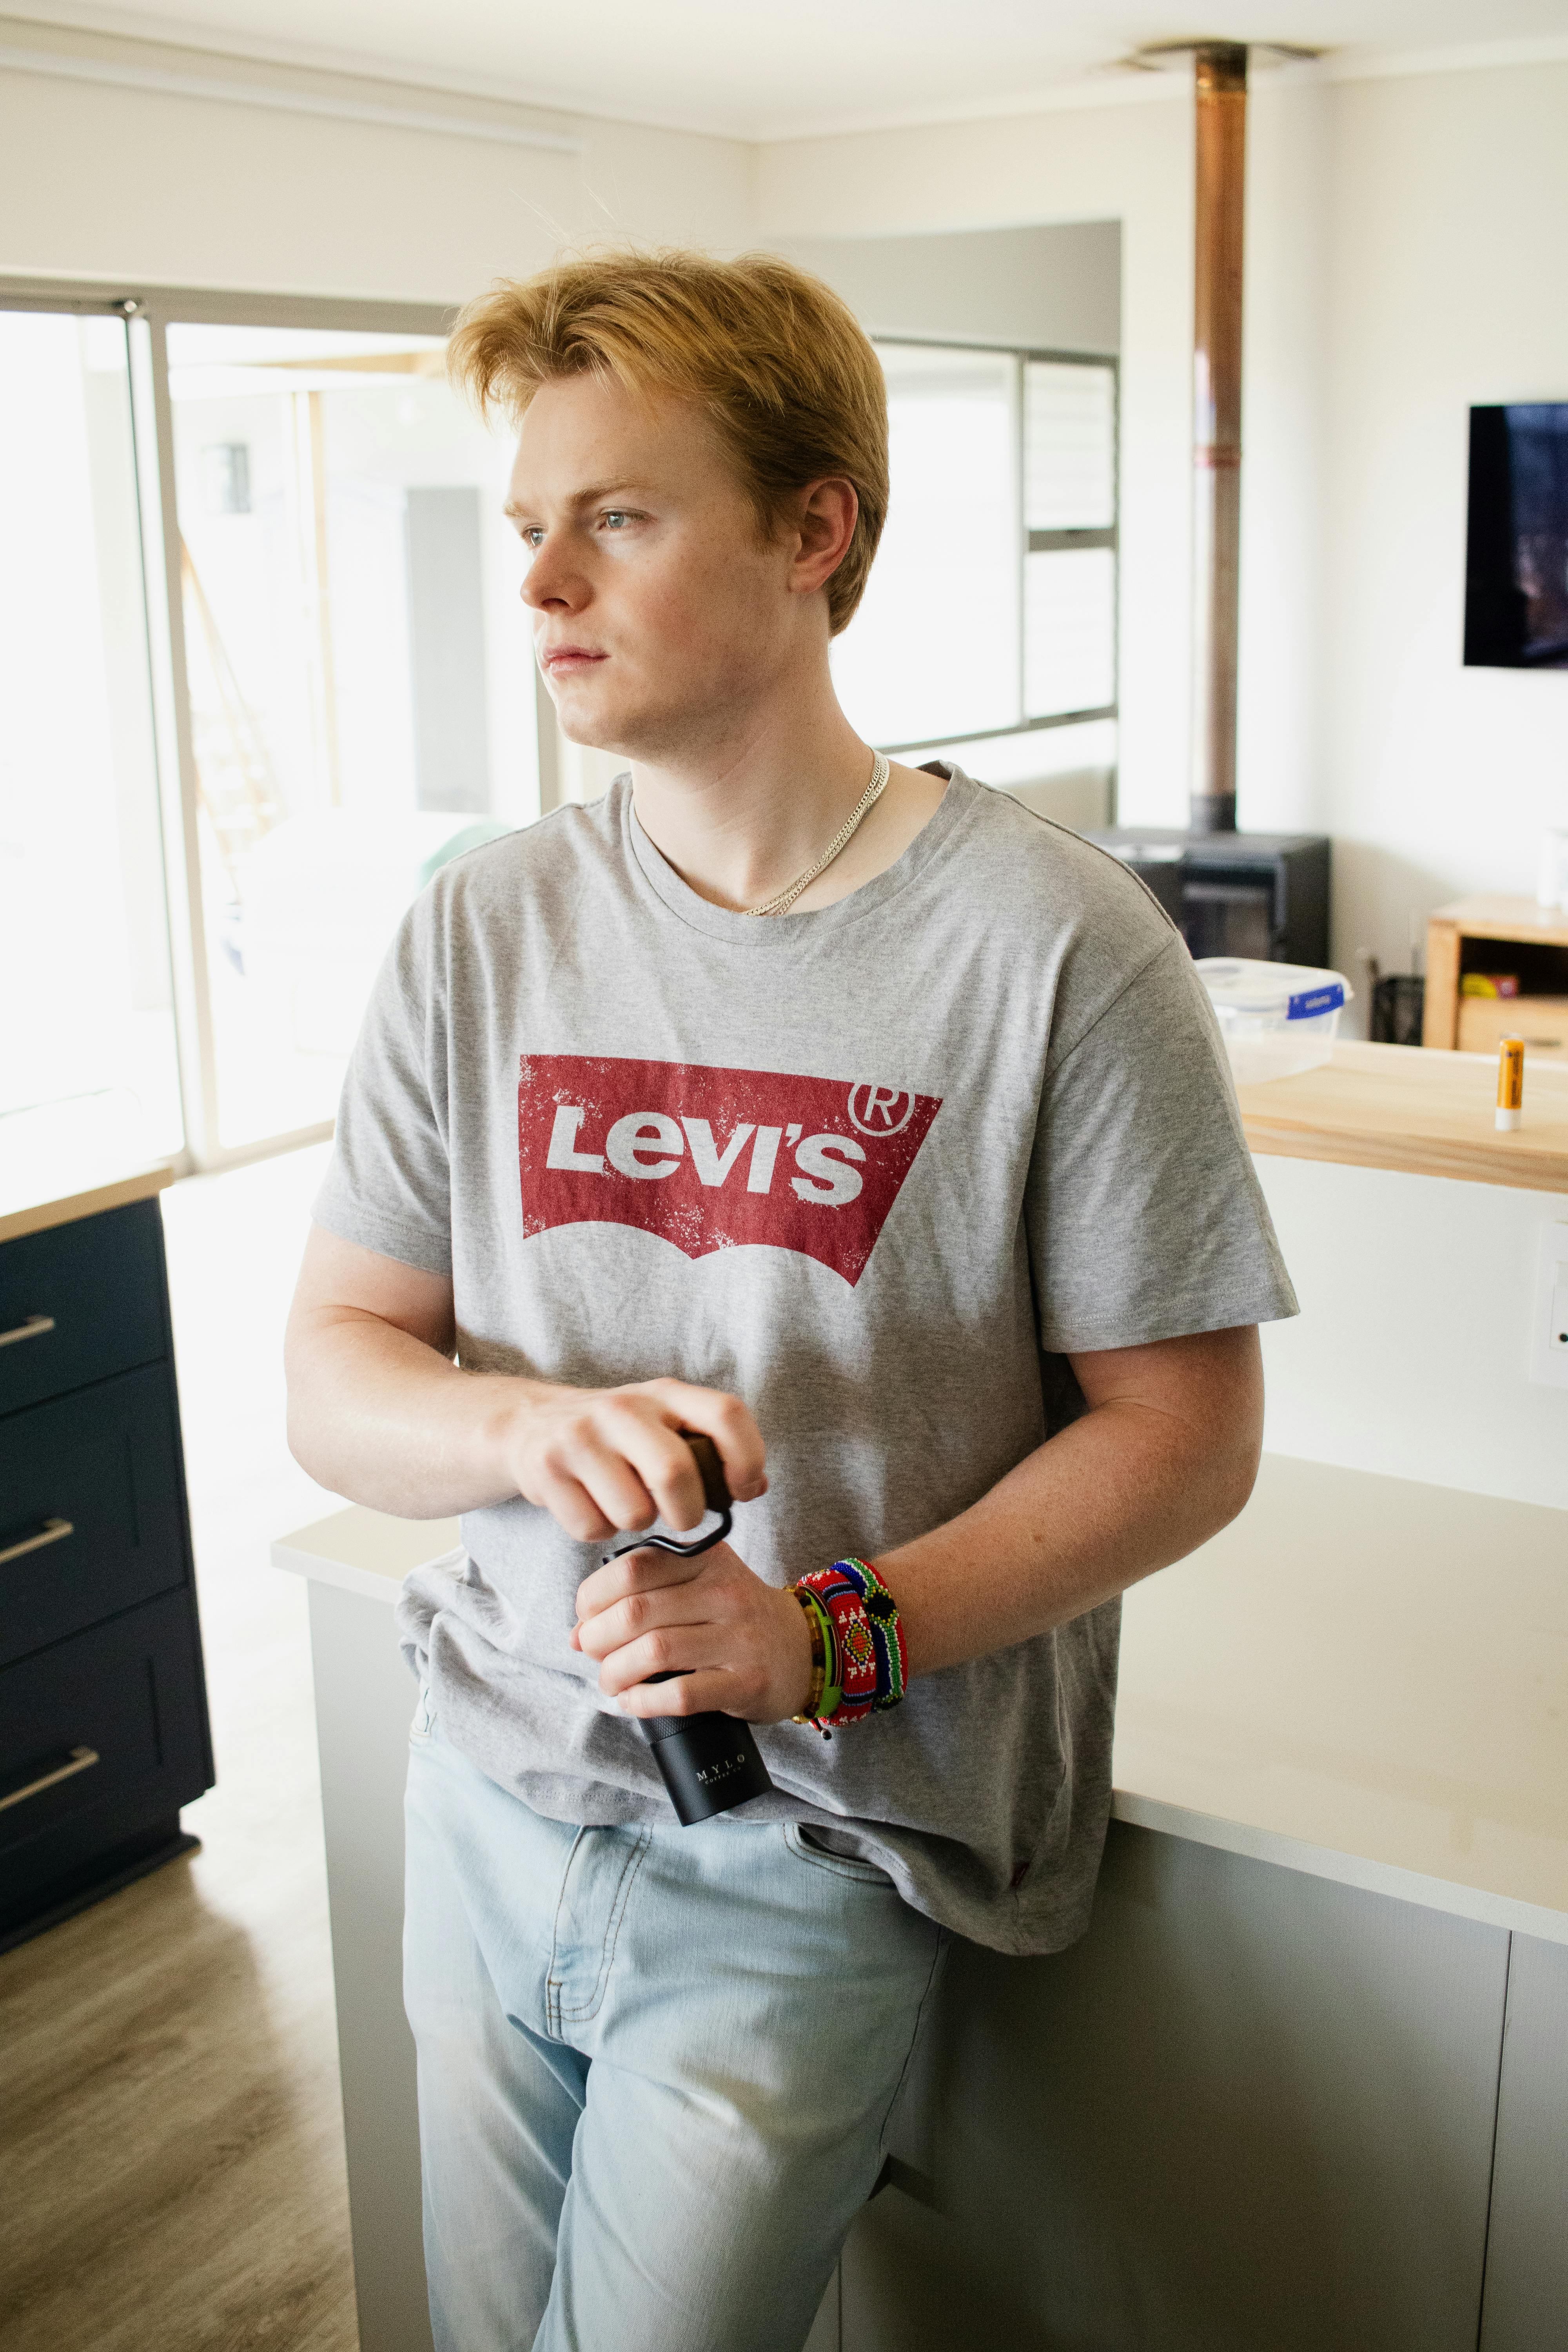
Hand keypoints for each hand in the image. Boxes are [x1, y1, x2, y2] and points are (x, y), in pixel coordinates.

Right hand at [495, 1378, 766, 1542]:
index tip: (743, 1490)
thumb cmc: (619, 1436)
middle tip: (682, 1516)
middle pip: (676, 1474)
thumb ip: (713, 1450)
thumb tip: (757, 1486)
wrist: (532, 1424)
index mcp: (665, 1393)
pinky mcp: (547, 1468)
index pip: (726, 1414)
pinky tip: (593, 1504)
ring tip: (627, 1501)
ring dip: (638, 1523)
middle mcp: (623, 1408)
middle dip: (688, 1512)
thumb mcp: (666, 1424)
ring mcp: (581, 1436)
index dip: (747, 1458)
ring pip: (634, 1512)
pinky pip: (593, 1527)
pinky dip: (600, 1529)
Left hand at [571, 1539, 812, 1723]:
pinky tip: (633, 1702)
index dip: (593, 1596)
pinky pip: (680, 1694)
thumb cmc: (735, 1617)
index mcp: (707, 1559)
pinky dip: (643, 1702)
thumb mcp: (697, 1585)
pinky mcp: (748, 1682)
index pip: (633, 1567)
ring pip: (653, 1651)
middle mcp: (724, 1592)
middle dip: (597, 1639)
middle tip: (592, 1654)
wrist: (804, 1647)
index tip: (585, 1617)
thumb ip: (641, 1595)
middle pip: (635, 1611)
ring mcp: (739, 1638)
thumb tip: (577, 1633)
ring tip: (610, 1681)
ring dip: (615, 1673)